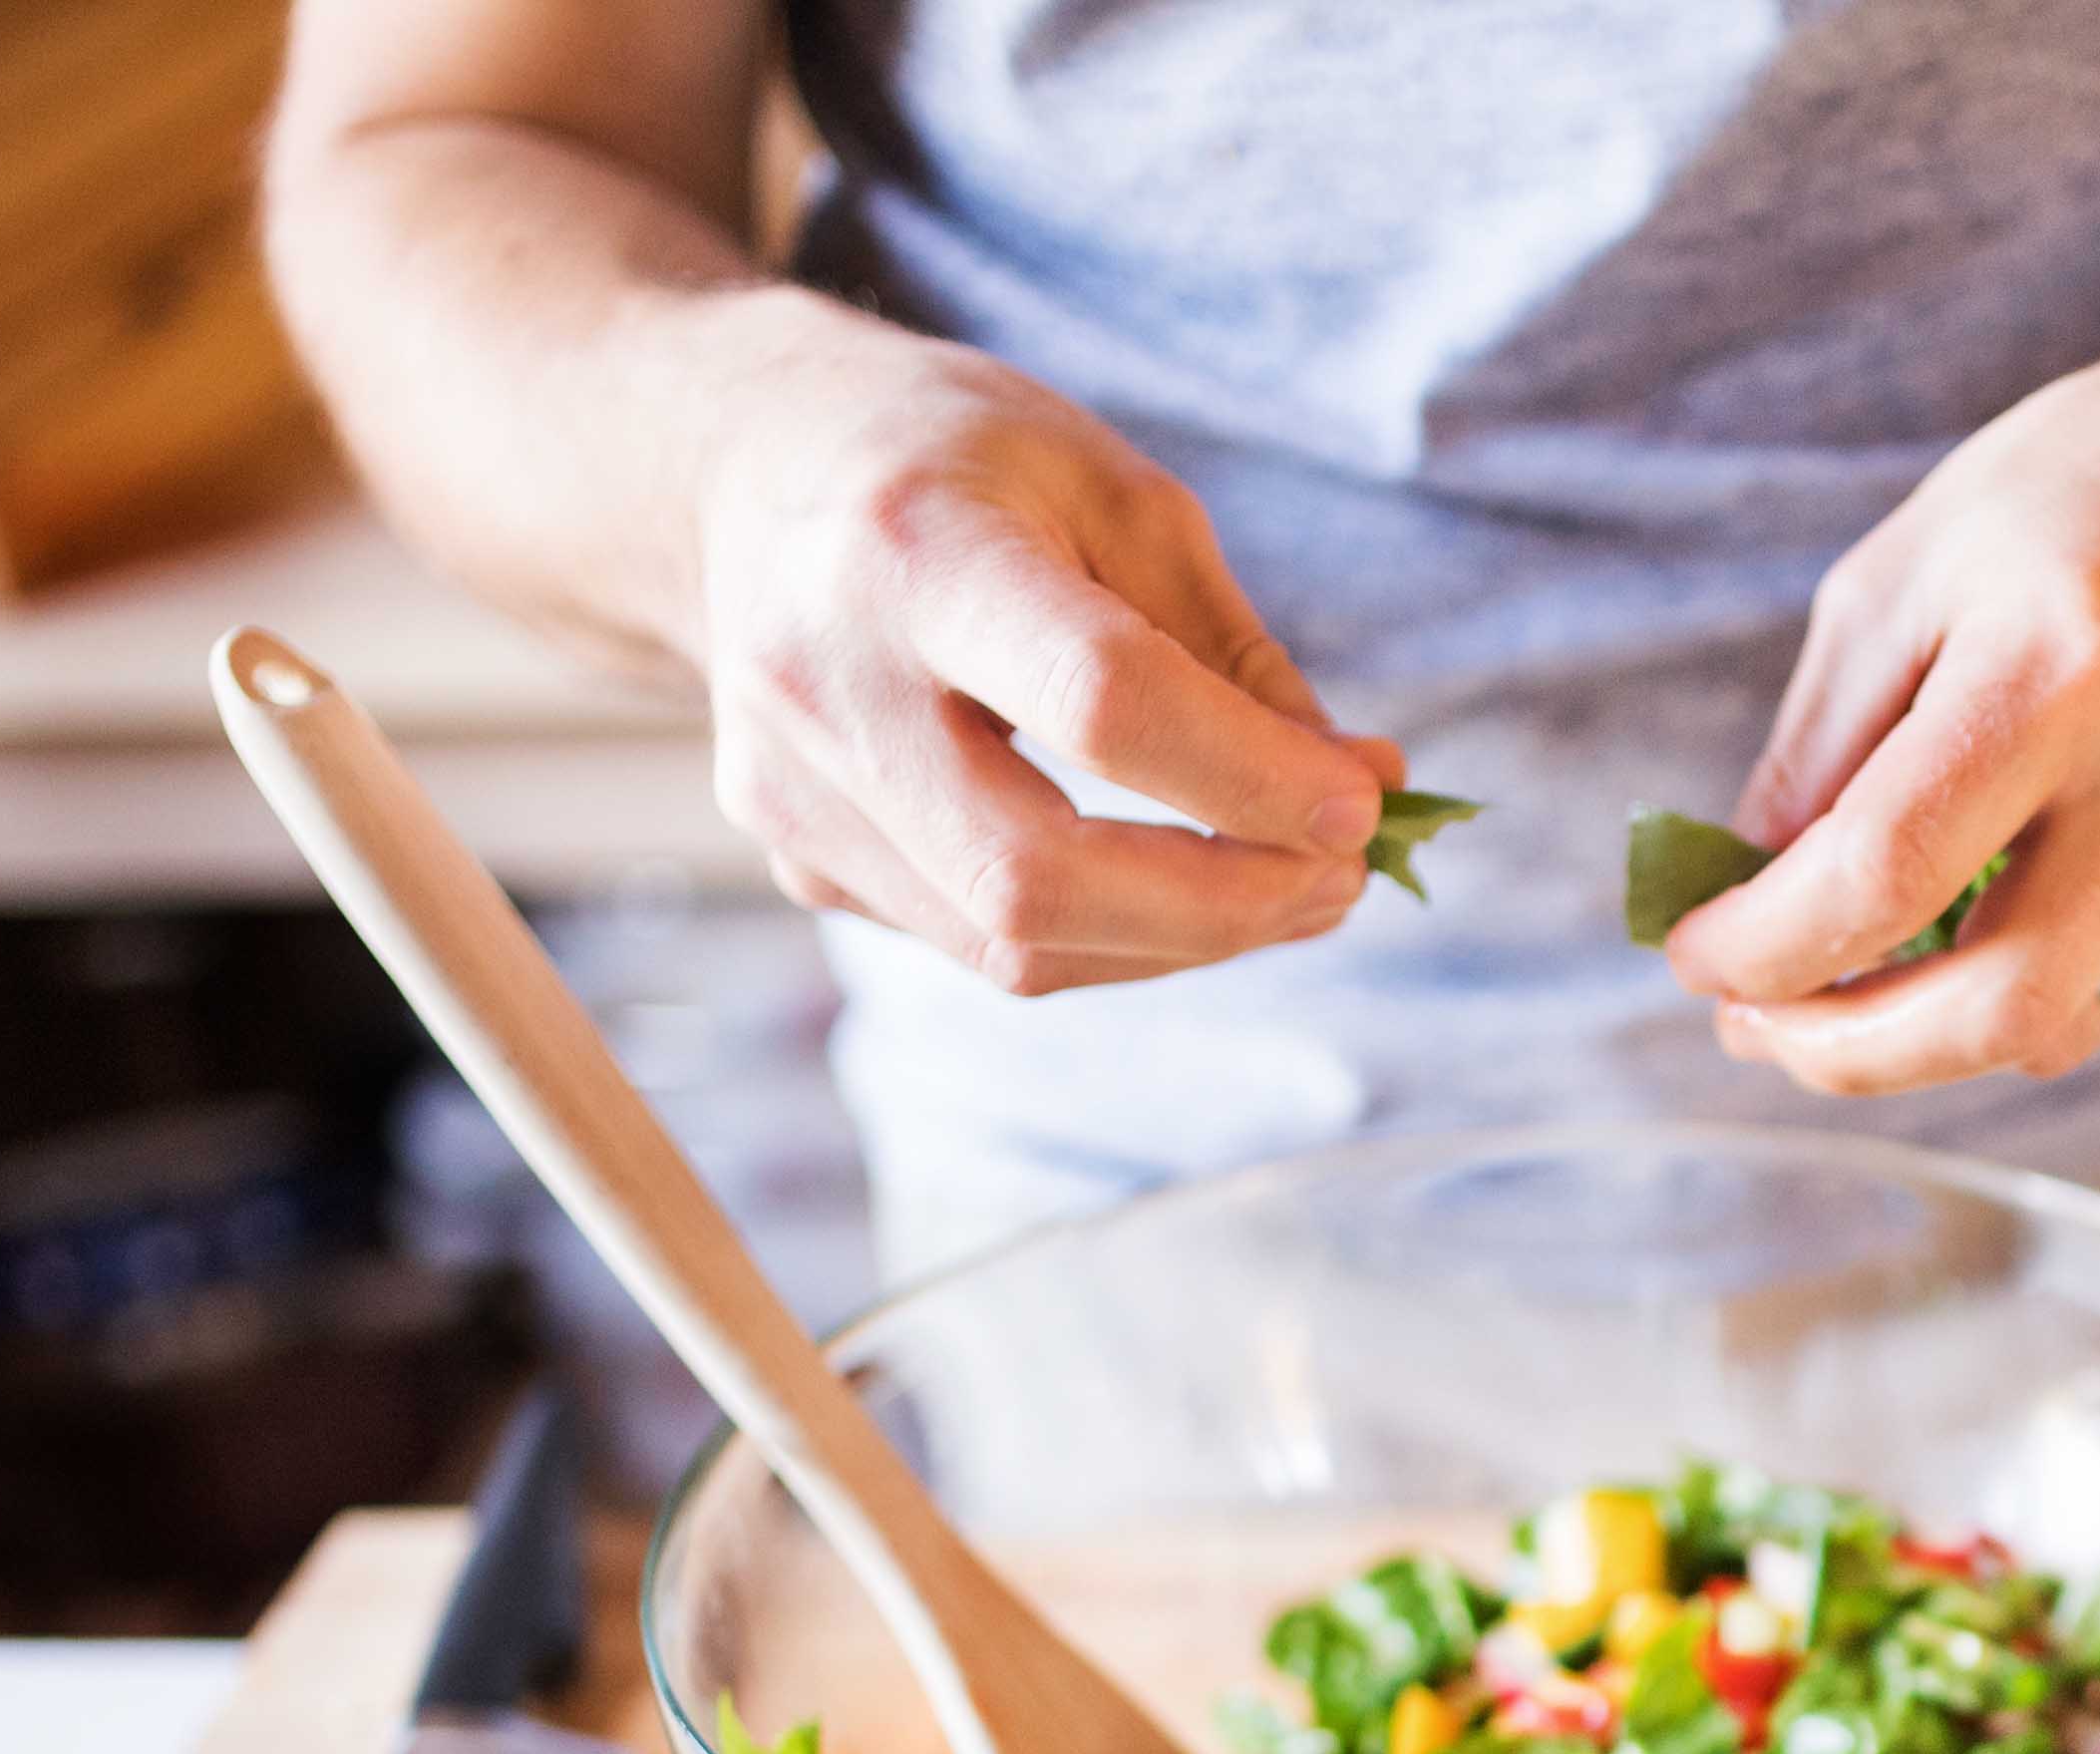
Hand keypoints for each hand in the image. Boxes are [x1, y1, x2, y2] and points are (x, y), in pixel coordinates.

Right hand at [683, 296, 1396, 993]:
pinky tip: (1178, 882)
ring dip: (1185, 938)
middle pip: (1038, 876)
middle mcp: (824, 686)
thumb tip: (1356, 791)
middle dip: (1224, 906)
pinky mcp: (800, 861)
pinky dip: (1112, 934)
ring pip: (1016, 944)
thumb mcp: (1112, 491)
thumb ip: (1231, 650)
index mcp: (909, 551)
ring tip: (1291, 885)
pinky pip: (985, 945)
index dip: (1246, 775)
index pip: (1097, 701)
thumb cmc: (954, 462)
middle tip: (1344, 880)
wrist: (736, 470)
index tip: (1363, 804)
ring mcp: (793, 794)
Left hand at [1666, 292, 2099, 1093]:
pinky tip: (2008, 889)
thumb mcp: (1908, 572)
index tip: (1698, 956)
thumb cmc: (2082, 494)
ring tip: (1852, 980)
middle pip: (1996, 1010)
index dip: (1768, 947)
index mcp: (2061, 664)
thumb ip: (1820, 749)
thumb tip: (1747, 903)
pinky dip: (2030, 970)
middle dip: (1847, 1052)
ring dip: (1929, 1034)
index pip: (1888, 873)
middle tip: (1759, 1026)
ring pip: (2060, 1026)